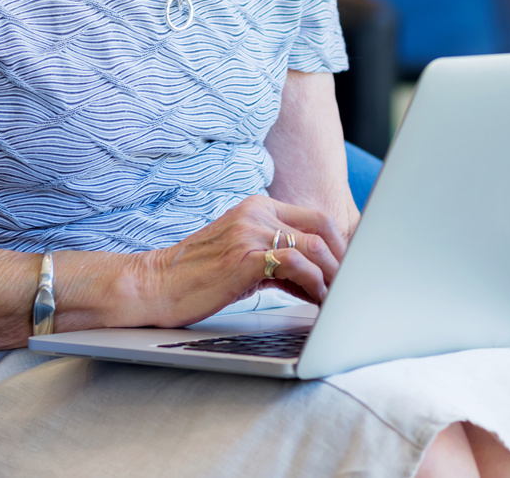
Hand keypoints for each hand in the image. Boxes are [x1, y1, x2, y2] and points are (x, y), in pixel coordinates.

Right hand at [138, 194, 347, 327]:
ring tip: (340, 299)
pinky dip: (316, 285)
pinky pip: (297, 266)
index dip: (341, 245)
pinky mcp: (245, 257)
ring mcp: (250, 232)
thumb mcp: (242, 258)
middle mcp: (256, 212)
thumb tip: (319, 281)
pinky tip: (318, 301)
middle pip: (323, 227)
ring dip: (335, 276)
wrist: (155, 284)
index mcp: (257, 207)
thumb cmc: (197, 277)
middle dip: (345, 259)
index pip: (315, 217)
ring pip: (315, 246)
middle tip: (353, 287)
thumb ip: (279, 260)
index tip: (352, 270)